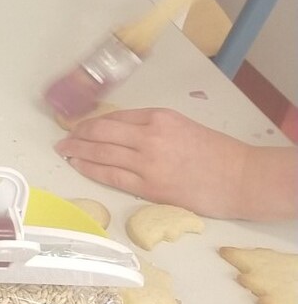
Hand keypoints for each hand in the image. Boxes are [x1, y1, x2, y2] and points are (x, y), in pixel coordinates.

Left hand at [54, 107, 296, 220]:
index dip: (92, 122)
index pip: (115, 117)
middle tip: (63, 137)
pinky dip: (90, 168)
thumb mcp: (183, 126)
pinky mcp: (147, 186)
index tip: (80, 126)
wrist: (241, 178)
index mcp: (160, 117)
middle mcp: (150, 136)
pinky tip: (78, 165)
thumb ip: (151, 127)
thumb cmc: (216, 153)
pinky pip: (110, 175)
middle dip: (77, 134)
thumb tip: (119, 132)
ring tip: (63, 150)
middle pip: (101, 132)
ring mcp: (147, 162)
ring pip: (100, 153)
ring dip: (77, 150)